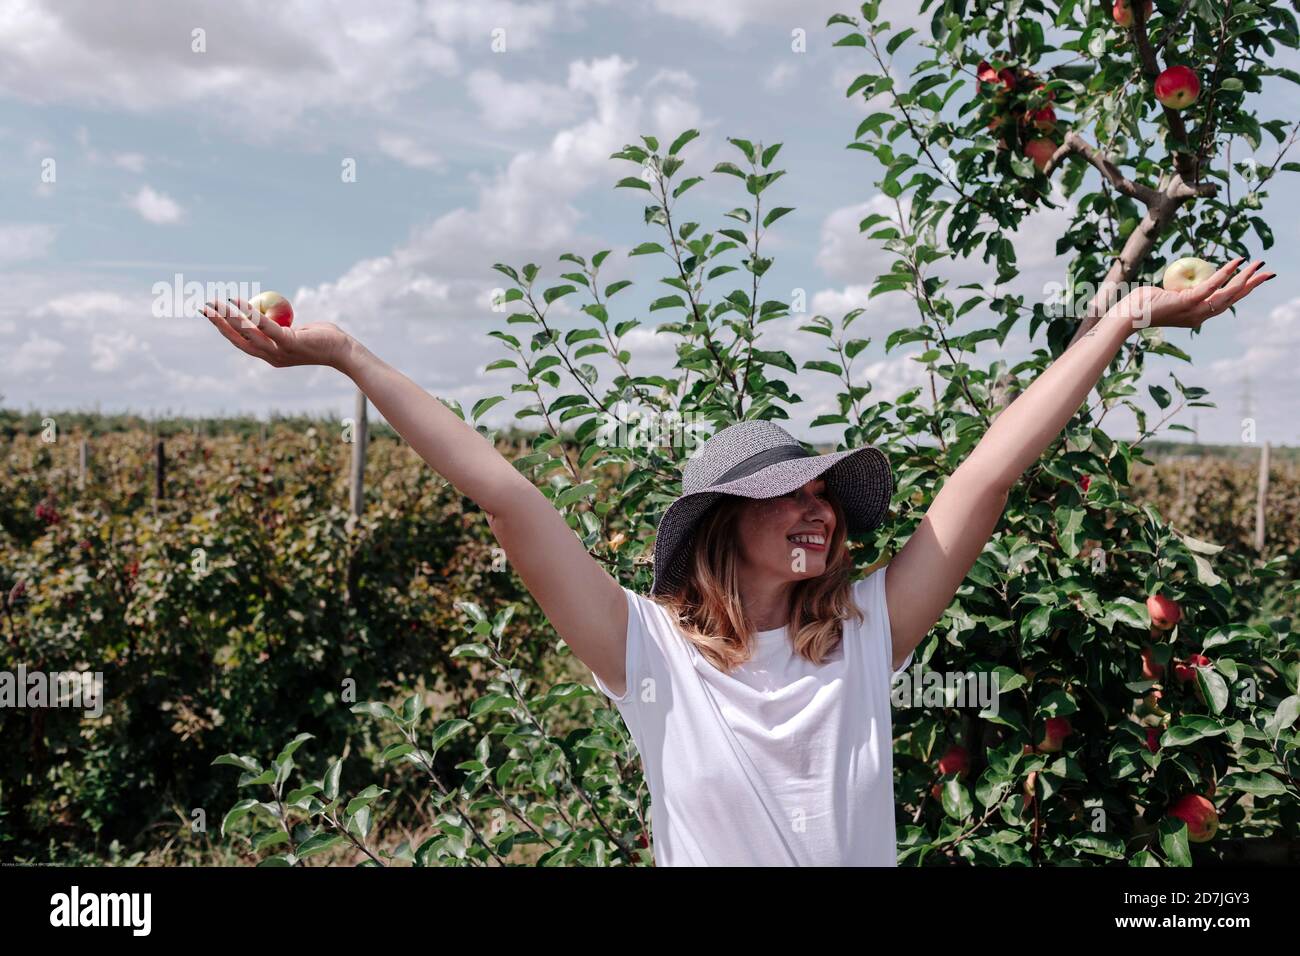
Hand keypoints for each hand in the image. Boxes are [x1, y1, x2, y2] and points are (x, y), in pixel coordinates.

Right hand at [199, 297, 350, 369]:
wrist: (344, 351)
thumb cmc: (325, 339)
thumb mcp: (299, 332)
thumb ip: (283, 326)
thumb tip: (270, 312)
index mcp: (272, 355)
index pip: (243, 343)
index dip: (225, 330)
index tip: (212, 316)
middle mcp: (271, 356)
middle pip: (238, 339)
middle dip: (219, 323)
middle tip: (204, 308)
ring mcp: (279, 351)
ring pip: (246, 332)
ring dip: (228, 316)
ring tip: (216, 302)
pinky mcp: (288, 342)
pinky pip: (264, 325)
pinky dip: (248, 312)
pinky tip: (237, 301)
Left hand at [1112, 258, 1274, 330]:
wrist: (1126, 316)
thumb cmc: (1140, 305)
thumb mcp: (1165, 296)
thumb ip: (1179, 290)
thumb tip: (1184, 280)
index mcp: (1195, 315)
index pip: (1223, 302)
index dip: (1241, 291)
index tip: (1255, 279)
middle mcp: (1199, 316)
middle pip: (1232, 299)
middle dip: (1252, 284)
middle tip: (1268, 271)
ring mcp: (1194, 310)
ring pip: (1227, 293)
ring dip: (1245, 277)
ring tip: (1257, 264)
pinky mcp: (1187, 302)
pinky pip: (1211, 285)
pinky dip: (1225, 273)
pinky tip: (1236, 262)